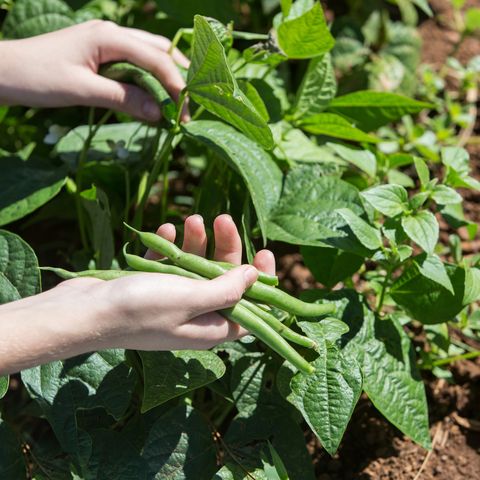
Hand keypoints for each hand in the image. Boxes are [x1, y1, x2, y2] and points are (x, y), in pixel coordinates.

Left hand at [0, 20, 189, 120]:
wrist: (3, 72)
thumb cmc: (37, 78)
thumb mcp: (83, 91)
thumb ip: (124, 99)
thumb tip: (160, 114)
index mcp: (109, 37)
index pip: (155, 59)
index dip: (176, 84)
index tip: (185, 111)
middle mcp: (112, 34)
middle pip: (158, 51)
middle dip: (178, 77)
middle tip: (189, 106)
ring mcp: (107, 42)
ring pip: (149, 56)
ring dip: (166, 78)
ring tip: (179, 103)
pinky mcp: (101, 55)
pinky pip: (134, 66)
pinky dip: (149, 82)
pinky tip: (155, 97)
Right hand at [0, 214, 275, 373]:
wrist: (82, 312)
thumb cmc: (139, 309)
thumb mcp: (191, 299)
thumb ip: (226, 290)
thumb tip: (254, 277)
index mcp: (210, 328)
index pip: (250, 309)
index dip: (261, 282)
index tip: (265, 252)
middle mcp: (194, 316)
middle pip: (222, 280)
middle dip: (224, 248)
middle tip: (222, 218)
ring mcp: (171, 300)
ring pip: (195, 268)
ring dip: (196, 242)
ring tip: (192, 218)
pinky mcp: (149, 286)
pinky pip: (168, 264)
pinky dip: (170, 247)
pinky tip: (167, 231)